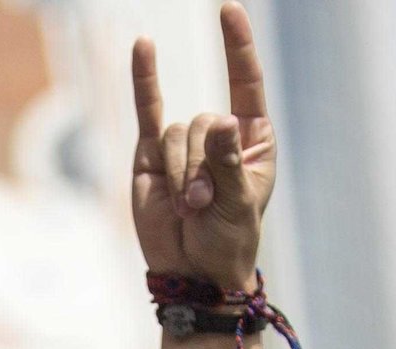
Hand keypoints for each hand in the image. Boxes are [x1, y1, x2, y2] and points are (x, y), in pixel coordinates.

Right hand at [131, 2, 275, 288]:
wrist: (192, 274)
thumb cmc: (226, 241)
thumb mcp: (236, 203)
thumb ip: (226, 162)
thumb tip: (222, 120)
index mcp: (251, 140)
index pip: (246, 83)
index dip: (237, 47)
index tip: (229, 11)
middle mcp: (218, 136)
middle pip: (203, 122)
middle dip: (200, 166)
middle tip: (202, 205)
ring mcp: (183, 145)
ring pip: (175, 135)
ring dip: (179, 175)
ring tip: (187, 208)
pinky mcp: (151, 156)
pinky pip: (147, 111)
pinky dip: (144, 80)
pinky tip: (143, 46)